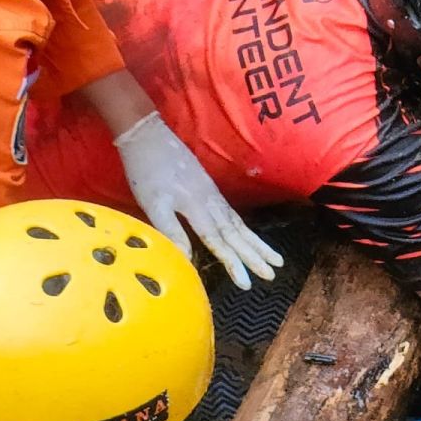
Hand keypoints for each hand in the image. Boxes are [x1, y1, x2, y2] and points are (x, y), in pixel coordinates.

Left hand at [114, 111, 283, 288]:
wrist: (148, 137)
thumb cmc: (146, 172)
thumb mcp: (153, 204)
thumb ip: (172, 231)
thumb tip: (189, 260)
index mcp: (198, 208)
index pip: (219, 242)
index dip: (234, 264)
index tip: (248, 283)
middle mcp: (211, 203)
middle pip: (237, 234)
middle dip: (256, 255)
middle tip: (273, 273)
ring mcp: (212, 195)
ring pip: (238, 224)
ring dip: (256, 242)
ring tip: (274, 258)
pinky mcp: (209, 189)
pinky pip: (232, 214)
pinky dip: (244, 229)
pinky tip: (247, 235)